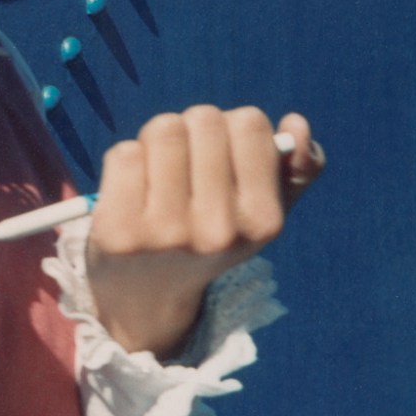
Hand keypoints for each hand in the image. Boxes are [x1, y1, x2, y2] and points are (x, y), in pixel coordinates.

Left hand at [84, 106, 323, 360]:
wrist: (148, 296)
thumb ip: (294, 168)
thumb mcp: (259, 212)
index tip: (222, 159)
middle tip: (185, 166)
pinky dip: (125, 162)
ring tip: (159, 175)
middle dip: (192, 130)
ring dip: (156, 140)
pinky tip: (132, 194)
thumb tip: (296, 123)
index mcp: (262, 221)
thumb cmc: (209, 235)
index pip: (249, 123)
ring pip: (163, 129)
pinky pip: (124, 154)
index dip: (232, 128)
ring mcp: (166, 233)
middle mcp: (217, 231)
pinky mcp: (119, 232)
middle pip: (204, 119)